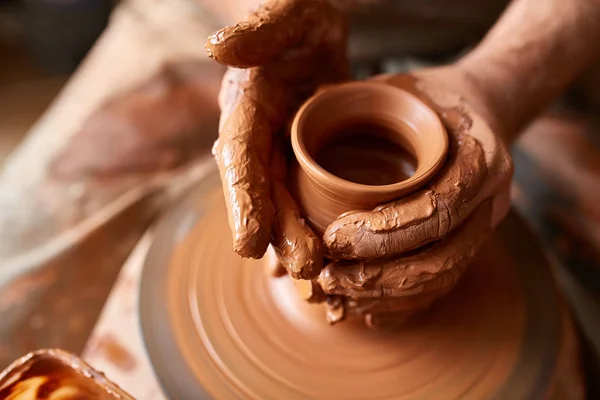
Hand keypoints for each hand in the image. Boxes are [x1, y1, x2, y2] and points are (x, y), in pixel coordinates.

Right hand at [206, 0, 347, 278]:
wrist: (316, 30)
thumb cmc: (304, 15)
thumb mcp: (292, 11)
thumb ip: (260, 29)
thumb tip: (217, 49)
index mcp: (245, 104)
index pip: (238, 156)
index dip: (243, 200)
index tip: (249, 244)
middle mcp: (254, 135)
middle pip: (262, 192)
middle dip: (279, 232)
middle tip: (307, 269)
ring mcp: (277, 150)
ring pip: (282, 202)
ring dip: (294, 240)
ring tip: (317, 276)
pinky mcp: (300, 158)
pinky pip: (299, 197)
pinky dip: (305, 228)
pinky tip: (321, 260)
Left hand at [316, 69, 512, 322]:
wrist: (477, 107)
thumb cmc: (425, 97)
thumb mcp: (390, 87)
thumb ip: (349, 109)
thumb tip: (287, 140)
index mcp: (480, 155)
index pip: (436, 208)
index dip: (384, 233)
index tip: (333, 238)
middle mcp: (491, 197)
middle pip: (441, 257)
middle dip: (379, 276)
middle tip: (327, 278)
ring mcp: (485, 224)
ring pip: (441, 278)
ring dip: (386, 295)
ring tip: (337, 295)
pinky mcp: (470, 240)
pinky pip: (443, 284)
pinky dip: (405, 304)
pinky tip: (368, 310)